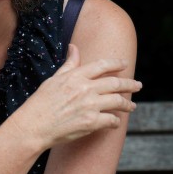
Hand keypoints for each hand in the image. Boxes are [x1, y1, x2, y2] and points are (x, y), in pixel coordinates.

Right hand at [13, 44, 141, 148]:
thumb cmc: (41, 103)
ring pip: (117, 101)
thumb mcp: (54, 79)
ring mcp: (90, 106)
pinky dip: (116, 121)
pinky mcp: (91, 122)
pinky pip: (111, 120)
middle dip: (130, 84)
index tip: (125, 65)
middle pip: (115, 83)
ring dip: (127, 104)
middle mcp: (85, 89)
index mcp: (76, 76)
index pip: (102, 65)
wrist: (34, 126)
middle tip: (138, 85)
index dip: (117, 64)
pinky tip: (116, 122)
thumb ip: (69, 64)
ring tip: (132, 106)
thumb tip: (74, 48)